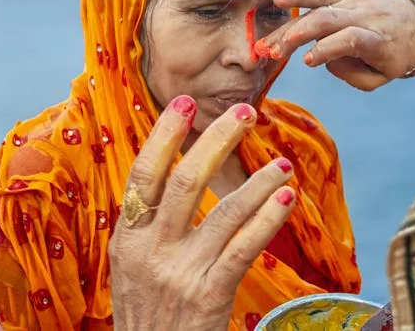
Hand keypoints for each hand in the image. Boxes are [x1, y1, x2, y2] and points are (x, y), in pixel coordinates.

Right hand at [108, 96, 295, 330]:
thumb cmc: (147, 312)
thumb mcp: (131, 266)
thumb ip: (148, 226)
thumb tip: (174, 177)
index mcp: (126, 237)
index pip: (143, 174)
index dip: (164, 136)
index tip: (185, 104)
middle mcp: (149, 250)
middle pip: (185, 181)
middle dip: (217, 141)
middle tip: (245, 112)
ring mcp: (180, 272)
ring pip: (223, 212)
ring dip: (257, 182)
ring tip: (282, 163)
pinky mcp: (209, 294)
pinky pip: (244, 247)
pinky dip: (268, 218)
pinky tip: (287, 197)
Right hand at [258, 0, 414, 90]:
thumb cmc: (397, 55)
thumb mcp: (383, 77)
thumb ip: (353, 76)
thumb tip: (324, 59)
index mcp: (379, 40)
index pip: (351, 40)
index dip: (327, 49)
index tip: (307, 62)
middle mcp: (366, 17)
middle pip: (328, 21)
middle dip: (297, 35)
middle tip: (273, 54)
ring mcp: (356, 2)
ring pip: (318, 10)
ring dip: (290, 26)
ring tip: (267, 43)